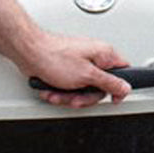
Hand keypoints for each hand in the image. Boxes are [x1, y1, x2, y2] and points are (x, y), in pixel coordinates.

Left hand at [17, 30, 131, 108]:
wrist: (29, 53)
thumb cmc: (54, 57)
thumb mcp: (87, 75)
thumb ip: (109, 83)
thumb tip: (125, 88)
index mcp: (104, 54)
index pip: (124, 71)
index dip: (119, 88)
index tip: (113, 99)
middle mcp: (93, 57)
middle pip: (100, 87)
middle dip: (85, 97)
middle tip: (76, 96)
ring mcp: (79, 64)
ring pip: (83, 90)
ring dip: (69, 96)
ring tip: (58, 92)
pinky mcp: (67, 70)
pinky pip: (70, 87)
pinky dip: (60, 92)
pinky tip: (52, 90)